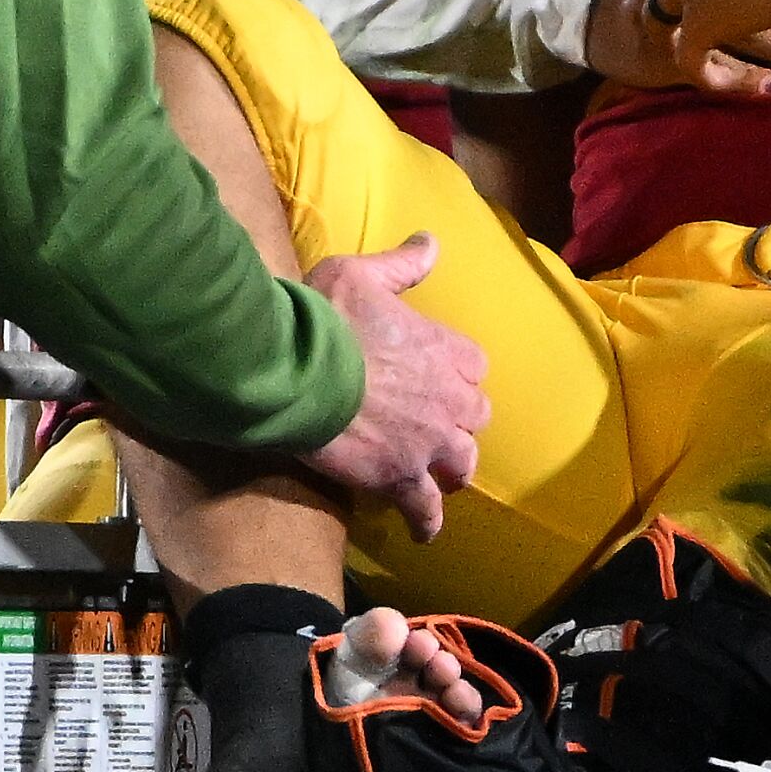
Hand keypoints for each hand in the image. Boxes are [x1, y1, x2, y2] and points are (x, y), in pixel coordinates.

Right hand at [301, 234, 490, 539]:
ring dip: (451, 468)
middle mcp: (448, 398)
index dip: (457, 373)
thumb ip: (402, 266)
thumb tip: (432, 241)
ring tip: (436, 476)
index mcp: (445, 349)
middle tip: (434, 426)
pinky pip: (426, 509)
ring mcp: (428, 443)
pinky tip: (422, 530)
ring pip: (461, 463)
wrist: (295, 373)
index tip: (440, 377)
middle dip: (458, 421)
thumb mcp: (361, 274)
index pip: (474, 365)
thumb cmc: (324, 319)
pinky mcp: (400, 478)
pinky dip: (426, 520)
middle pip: (475, 416)